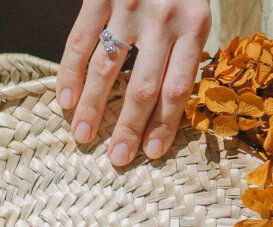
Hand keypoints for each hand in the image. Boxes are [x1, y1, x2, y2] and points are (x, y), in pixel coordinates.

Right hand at [57, 0, 210, 164]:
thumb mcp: (198, 17)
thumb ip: (186, 55)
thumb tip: (171, 108)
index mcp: (195, 29)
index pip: (178, 89)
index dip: (165, 124)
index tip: (153, 153)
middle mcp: (163, 20)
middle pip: (144, 87)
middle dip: (129, 127)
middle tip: (118, 158)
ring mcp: (128, 7)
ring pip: (109, 68)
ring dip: (95, 107)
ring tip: (85, 137)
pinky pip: (81, 40)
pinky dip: (72, 73)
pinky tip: (67, 101)